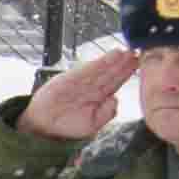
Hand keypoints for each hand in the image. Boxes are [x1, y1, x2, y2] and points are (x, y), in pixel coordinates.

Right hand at [15, 48, 137, 142]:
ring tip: (128, 52)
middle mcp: (91, 87)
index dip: (126, 73)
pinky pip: (87, 70)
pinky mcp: (69, 78)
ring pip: (102, 69)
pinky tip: (112, 55)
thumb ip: (106, 113)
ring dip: (115, 60)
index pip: (115, 82)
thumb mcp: (91, 125)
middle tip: (137, 52)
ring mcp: (80, 82)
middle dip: (123, 63)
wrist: (41, 126)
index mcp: (97, 98)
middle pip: (110, 73)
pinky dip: (100, 62)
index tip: (138, 64)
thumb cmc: (65, 126)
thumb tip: (115, 99)